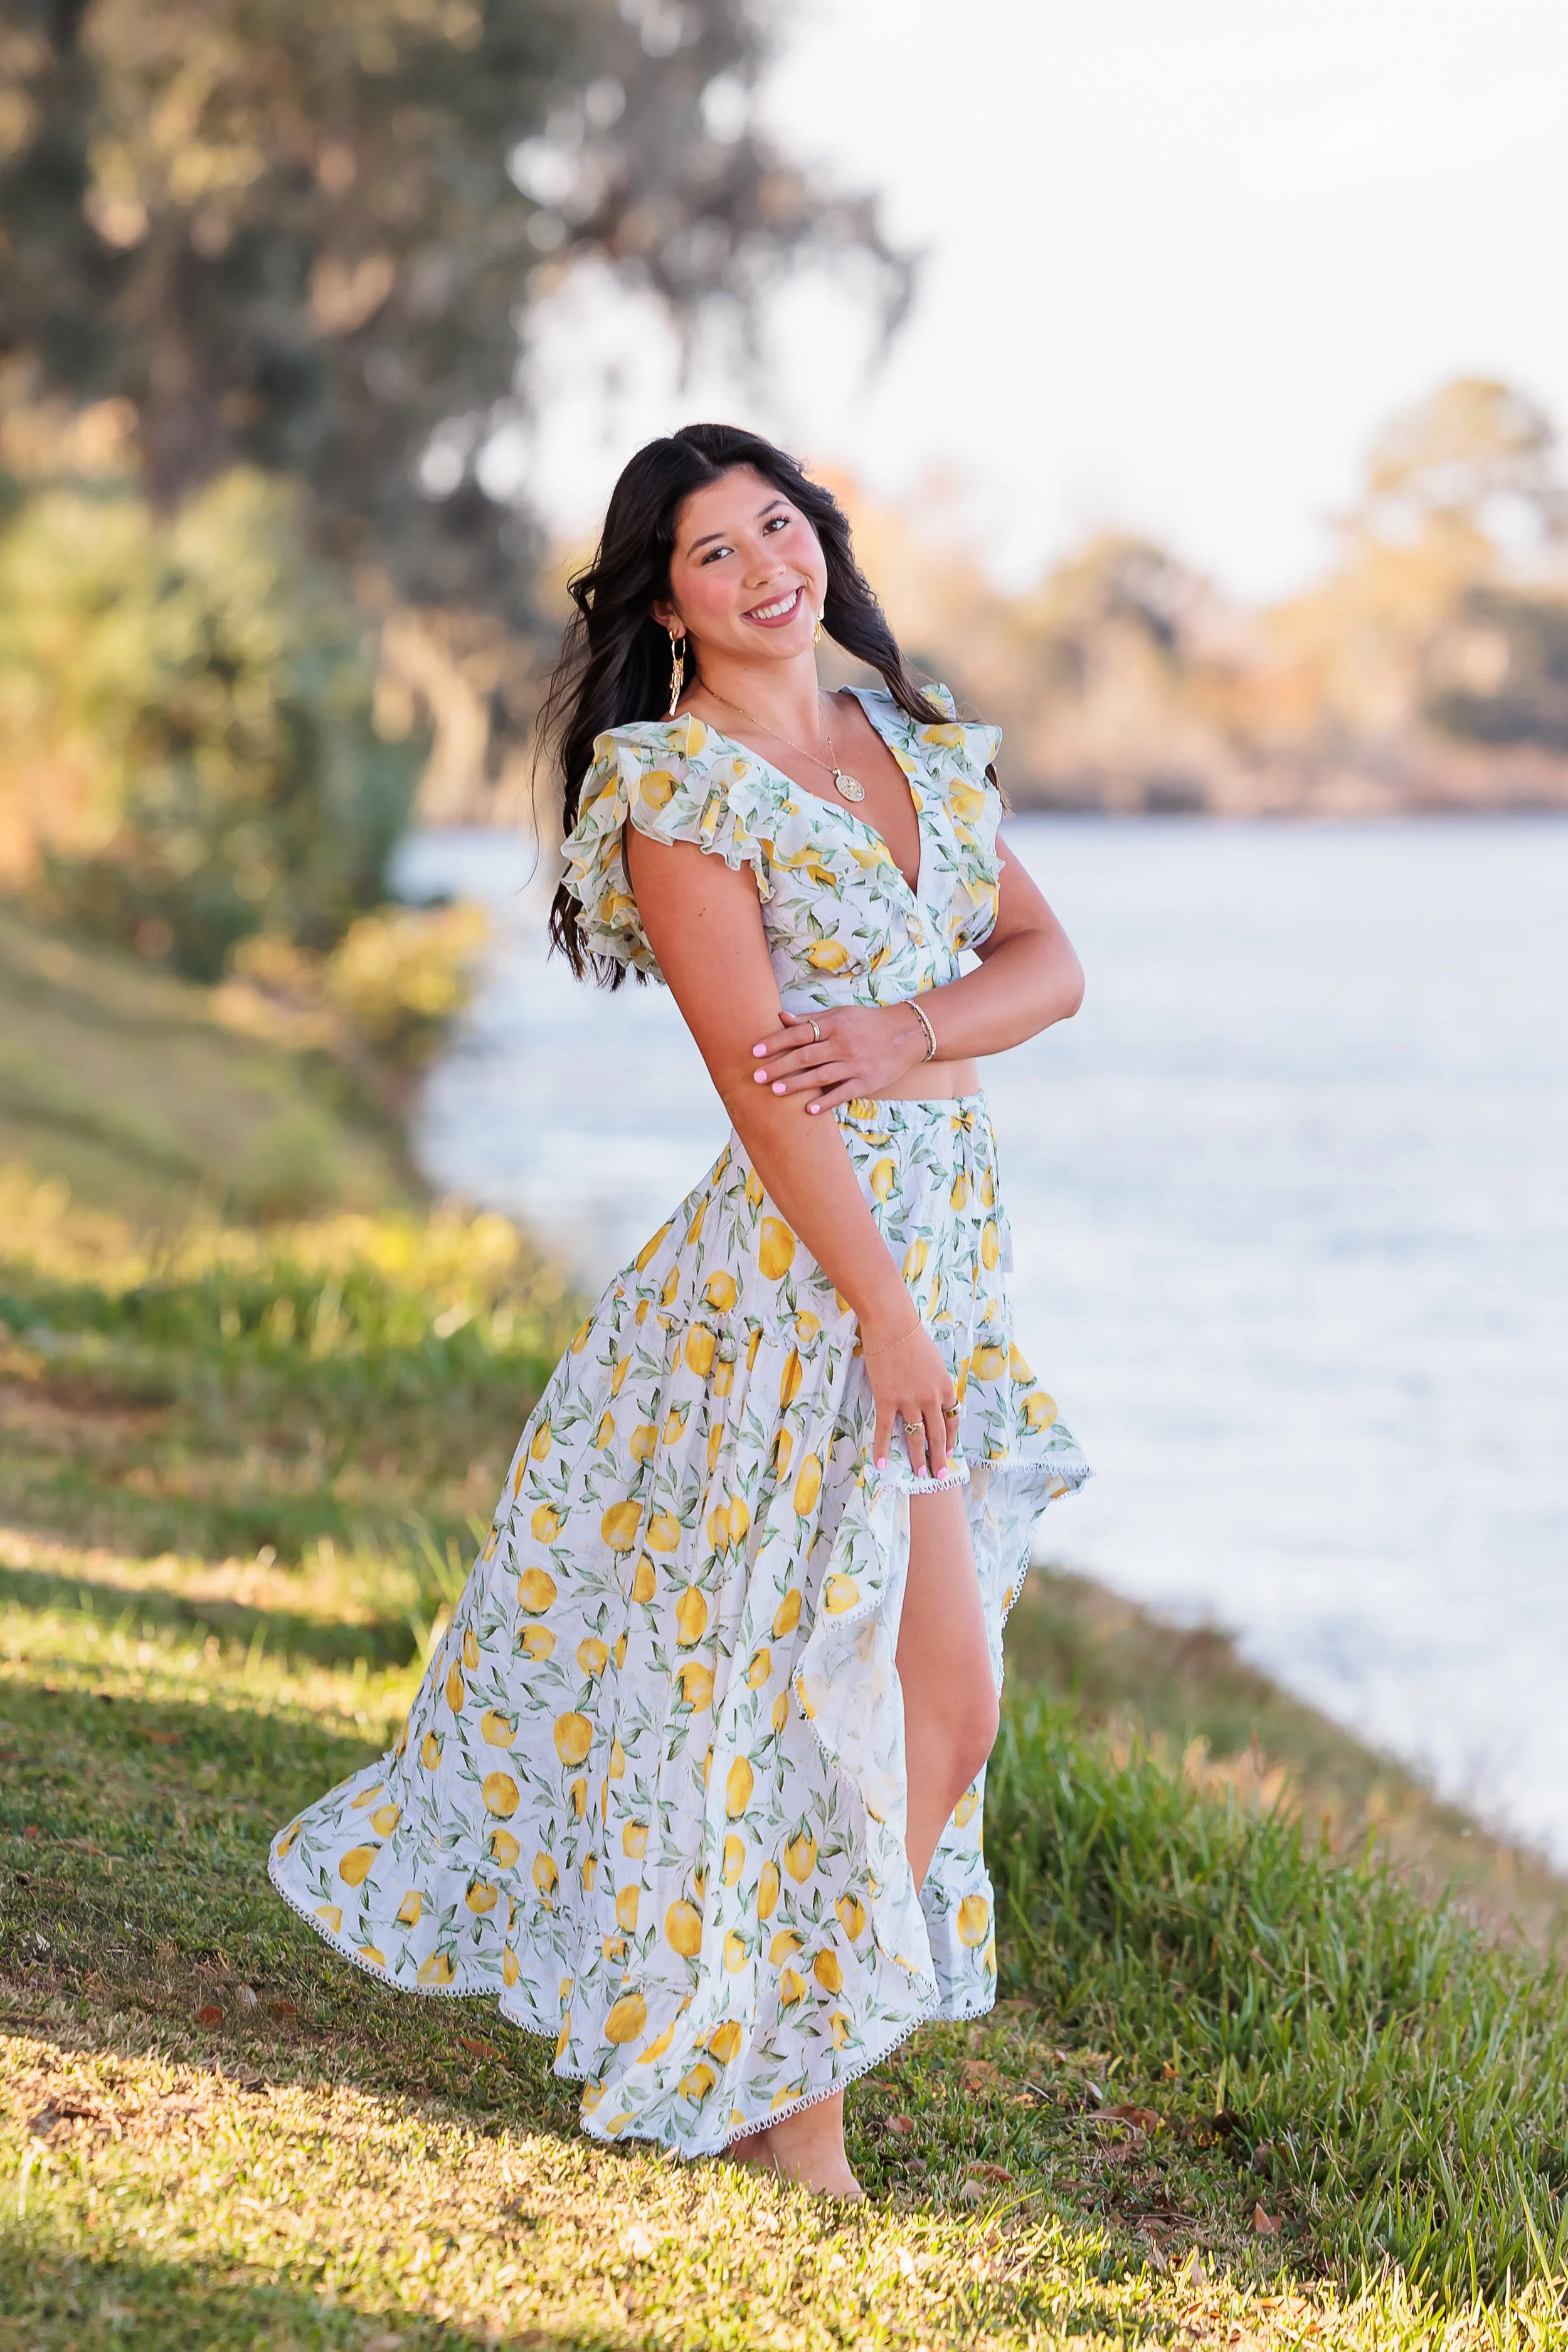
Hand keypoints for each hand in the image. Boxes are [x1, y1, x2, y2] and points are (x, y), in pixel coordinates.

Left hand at [750, 1005, 927, 1113]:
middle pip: (804, 1057)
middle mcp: (843, 1044)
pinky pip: (842, 1093)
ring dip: (796, 1084)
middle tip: (757, 1077)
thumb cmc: (868, 1022)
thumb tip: (782, 1018)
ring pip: (820, 1076)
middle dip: (779, 1067)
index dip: (775, 1042)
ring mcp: (855, 1064)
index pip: (798, 1034)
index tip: (755, 1051)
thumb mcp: (841, 1014)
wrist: (907, 1033)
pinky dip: (825, 1102)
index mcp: (834, 1024)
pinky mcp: (867, 1082)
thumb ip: (812, 1019)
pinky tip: (808, 1110)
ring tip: (776, 1091)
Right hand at [863, 1314, 958, 1478]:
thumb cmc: (912, 1336)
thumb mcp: (933, 1361)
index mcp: (944, 1387)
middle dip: (939, 1456)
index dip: (951, 1438)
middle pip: (937, 1434)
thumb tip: (931, 1396)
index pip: (952, 1419)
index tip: (950, 1451)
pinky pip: (884, 1430)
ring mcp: (909, 1401)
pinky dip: (882, 1448)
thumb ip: (934, 1382)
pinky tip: (881, 1464)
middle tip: (939, 1475)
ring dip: (917, 1457)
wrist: (892, 1324)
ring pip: (915, 1436)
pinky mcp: (887, 1400)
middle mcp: (931, 1398)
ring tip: (919, 1474)